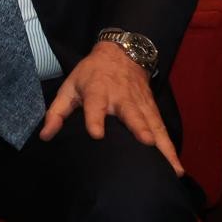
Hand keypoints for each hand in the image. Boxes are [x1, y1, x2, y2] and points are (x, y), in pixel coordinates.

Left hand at [39, 41, 183, 176]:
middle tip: (146, 142)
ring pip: (153, 125)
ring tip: (171, 168)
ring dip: (162, 145)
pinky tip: (177, 168)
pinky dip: (170, 149)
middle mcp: (122, 98)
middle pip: (131, 113)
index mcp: (98, 91)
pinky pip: (163, 131)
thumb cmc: (91, 74)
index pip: (95, 104)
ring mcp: (140, 104)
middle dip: (139, 127)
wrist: (121, 53)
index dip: (95, 118)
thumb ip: (56, 112)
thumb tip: (45, 136)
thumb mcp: (69, 87)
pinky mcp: (152, 111)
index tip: (96, 134)